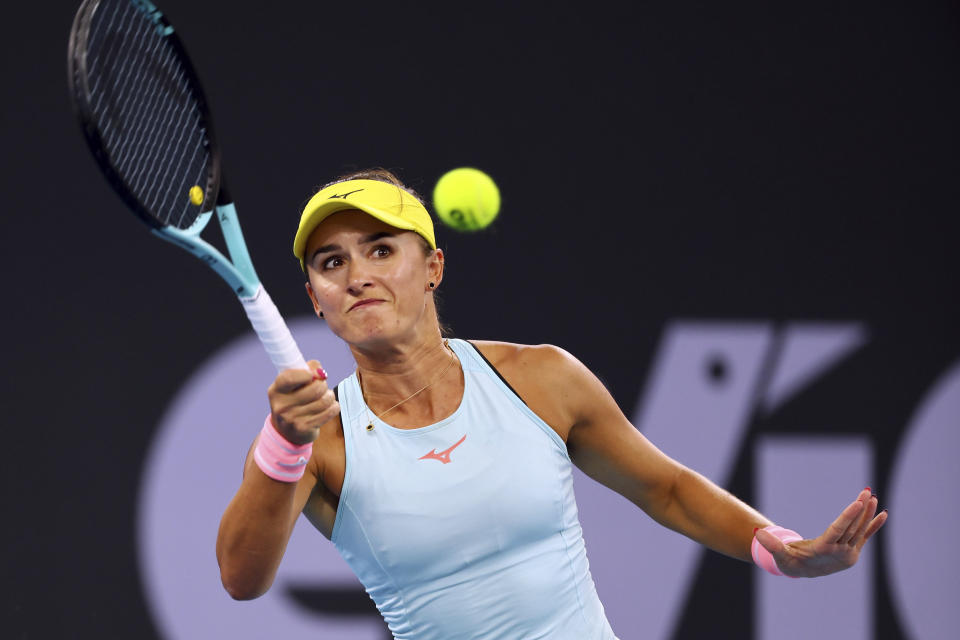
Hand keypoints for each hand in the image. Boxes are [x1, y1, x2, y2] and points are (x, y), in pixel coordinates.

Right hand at [267, 359, 338, 444]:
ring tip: (325, 397)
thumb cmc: (293, 402)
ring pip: (325, 400)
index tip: (312, 375)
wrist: (286, 432)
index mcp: (276, 391)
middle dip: (323, 385)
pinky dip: (334, 406)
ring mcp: (292, 419)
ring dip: (330, 396)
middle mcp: (282, 406)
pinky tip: (329, 407)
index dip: (307, 373)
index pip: (290, 377)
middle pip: (315, 388)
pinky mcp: (305, 428)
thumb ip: (306, 370)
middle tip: (321, 387)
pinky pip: (330, 411)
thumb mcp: (292, 385)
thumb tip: (320, 371)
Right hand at [755, 488, 887, 577]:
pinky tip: (882, 513)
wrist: (805, 573)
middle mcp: (839, 552)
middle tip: (866, 491)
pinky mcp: (852, 550)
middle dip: (860, 508)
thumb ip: (772, 546)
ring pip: (859, 529)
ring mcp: (848, 552)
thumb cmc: (790, 562)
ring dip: (867, 513)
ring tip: (872, 496)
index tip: (859, 503)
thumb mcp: (780, 556)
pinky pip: (864, 535)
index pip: (838, 530)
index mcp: (823, 551)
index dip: (849, 516)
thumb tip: (759, 535)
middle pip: (851, 527)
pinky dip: (874, 525)